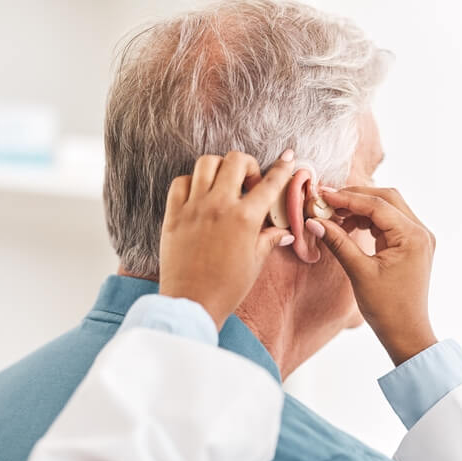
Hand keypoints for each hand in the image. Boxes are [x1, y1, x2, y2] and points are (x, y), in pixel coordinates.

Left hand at [159, 151, 294, 329]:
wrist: (191, 303)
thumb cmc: (227, 287)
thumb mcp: (255, 263)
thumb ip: (268, 239)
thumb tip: (283, 231)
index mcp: (245, 218)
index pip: (270, 183)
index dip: (283, 168)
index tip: (288, 157)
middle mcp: (219, 205)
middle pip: (235, 160)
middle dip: (247, 165)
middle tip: (249, 183)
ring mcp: (194, 207)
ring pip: (206, 163)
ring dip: (220, 168)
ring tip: (224, 185)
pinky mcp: (173, 214)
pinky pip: (181, 181)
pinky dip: (192, 182)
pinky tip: (199, 196)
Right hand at [308, 187, 437, 364]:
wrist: (406, 332)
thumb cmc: (387, 308)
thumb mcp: (359, 272)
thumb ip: (338, 242)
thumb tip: (314, 221)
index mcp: (412, 236)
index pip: (377, 205)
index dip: (347, 198)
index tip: (323, 195)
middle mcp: (420, 232)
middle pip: (386, 199)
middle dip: (356, 197)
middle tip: (327, 201)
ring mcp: (419, 238)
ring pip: (388, 208)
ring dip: (362, 208)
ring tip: (335, 215)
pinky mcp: (412, 245)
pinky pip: (390, 222)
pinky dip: (369, 220)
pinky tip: (349, 226)